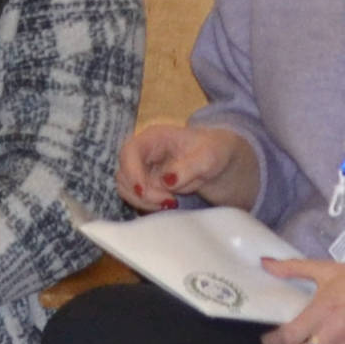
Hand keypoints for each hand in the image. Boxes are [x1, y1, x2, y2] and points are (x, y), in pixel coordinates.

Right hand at [118, 119, 257, 212]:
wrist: (220, 162)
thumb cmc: (215, 152)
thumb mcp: (208, 157)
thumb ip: (188, 167)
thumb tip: (167, 181)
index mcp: (153, 137)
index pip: (129, 152)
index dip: (132, 173)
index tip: (146, 191)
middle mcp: (143, 153)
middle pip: (123, 174)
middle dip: (142, 193)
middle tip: (169, 202)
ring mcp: (142, 170)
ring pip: (127, 189)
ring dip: (144, 202)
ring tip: (171, 204)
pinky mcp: (146, 186)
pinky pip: (137, 198)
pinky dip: (149, 206)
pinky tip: (168, 205)